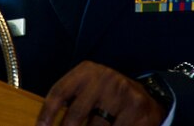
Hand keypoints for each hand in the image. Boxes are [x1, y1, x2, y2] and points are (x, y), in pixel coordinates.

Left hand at [36, 61, 166, 125]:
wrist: (147, 97)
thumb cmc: (108, 97)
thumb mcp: (89, 90)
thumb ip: (71, 101)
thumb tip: (46, 123)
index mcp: (86, 72)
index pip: (60, 91)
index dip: (47, 112)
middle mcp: (104, 79)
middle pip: (76, 114)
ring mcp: (121, 93)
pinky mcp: (137, 109)